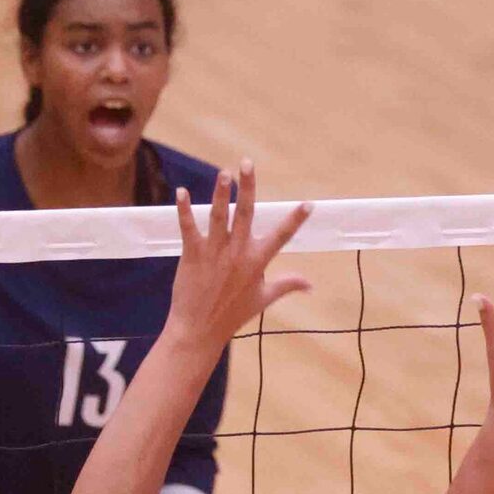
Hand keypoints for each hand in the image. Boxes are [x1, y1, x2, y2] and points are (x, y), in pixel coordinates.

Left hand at [167, 165, 311, 346]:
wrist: (199, 330)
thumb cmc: (233, 315)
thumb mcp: (264, 299)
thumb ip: (287, 285)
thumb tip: (311, 285)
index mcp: (257, 262)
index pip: (281, 236)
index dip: (296, 220)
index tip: (308, 204)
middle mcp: (238, 253)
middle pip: (246, 214)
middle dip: (248, 187)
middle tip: (247, 163)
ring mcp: (214, 253)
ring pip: (219, 216)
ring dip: (221, 193)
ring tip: (224, 172)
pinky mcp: (193, 255)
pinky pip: (188, 228)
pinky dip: (184, 210)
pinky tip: (182, 192)